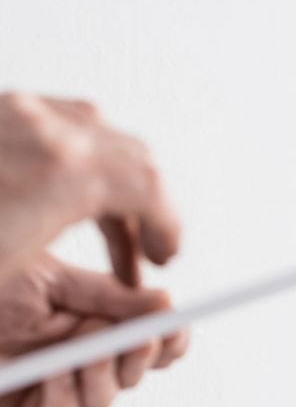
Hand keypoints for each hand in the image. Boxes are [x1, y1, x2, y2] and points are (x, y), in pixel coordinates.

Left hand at [0, 91, 179, 284]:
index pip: (150, 188)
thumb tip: (122, 295)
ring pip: (103, 134)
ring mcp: (19, 111)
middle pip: (134, 158)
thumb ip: (83, 275)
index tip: (164, 255)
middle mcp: (44, 130)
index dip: (169, 227)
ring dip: (118, 182)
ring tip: (108, 227)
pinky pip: (64, 120)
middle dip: (149, 209)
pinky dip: (85, 156)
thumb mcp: (15, 270)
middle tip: (144, 250)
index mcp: (60, 172)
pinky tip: (70, 191)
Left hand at [0, 252, 188, 406]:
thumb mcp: (46, 282)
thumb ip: (106, 296)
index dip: (165, 338)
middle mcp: (71, 364)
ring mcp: (50, 399)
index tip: (177, 327)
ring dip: (101, 375)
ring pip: (103, 399)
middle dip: (140, 355)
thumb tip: (164, 302)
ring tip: (85, 353)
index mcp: (81, 326)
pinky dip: (65, 399)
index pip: (140, 339)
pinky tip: (55, 375)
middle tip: (141, 338)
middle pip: (132, 371)